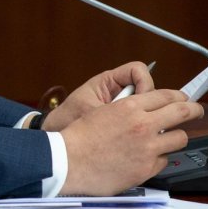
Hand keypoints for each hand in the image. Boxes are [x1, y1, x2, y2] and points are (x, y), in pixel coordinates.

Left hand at [41, 61, 155, 131]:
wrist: (58, 135)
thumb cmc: (67, 118)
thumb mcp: (88, 109)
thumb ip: (110, 109)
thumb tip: (136, 110)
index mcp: (109, 81)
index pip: (138, 71)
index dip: (144, 83)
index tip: (140, 101)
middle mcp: (118, 91)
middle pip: (148, 89)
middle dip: (148, 104)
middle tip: (141, 119)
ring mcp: (122, 106)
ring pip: (147, 106)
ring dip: (143, 117)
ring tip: (132, 130)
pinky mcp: (123, 121)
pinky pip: (140, 120)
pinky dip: (138, 128)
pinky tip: (131, 138)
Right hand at [58, 89, 202, 195]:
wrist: (68, 161)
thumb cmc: (79, 138)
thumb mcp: (102, 111)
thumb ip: (127, 109)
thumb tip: (145, 109)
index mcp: (130, 107)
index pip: (166, 95)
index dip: (180, 97)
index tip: (185, 100)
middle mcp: (143, 124)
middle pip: (183, 113)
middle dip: (194, 110)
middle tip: (197, 112)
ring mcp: (147, 147)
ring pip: (180, 138)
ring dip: (175, 137)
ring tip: (167, 139)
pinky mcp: (147, 168)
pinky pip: (164, 160)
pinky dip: (158, 158)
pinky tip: (147, 158)